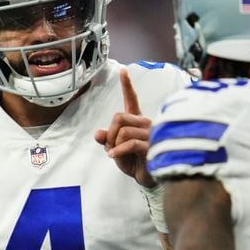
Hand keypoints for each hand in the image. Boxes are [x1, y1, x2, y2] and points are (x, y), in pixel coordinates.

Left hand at [95, 68, 156, 187]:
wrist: (147, 179)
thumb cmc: (134, 162)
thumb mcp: (115, 149)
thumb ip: (107, 140)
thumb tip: (98, 133)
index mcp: (136, 121)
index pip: (131, 100)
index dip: (127, 85)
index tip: (123, 71)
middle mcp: (145, 123)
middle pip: (119, 116)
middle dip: (110, 133)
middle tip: (110, 147)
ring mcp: (150, 134)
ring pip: (123, 130)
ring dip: (113, 145)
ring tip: (115, 155)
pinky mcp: (151, 146)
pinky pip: (130, 143)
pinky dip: (118, 151)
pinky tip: (114, 157)